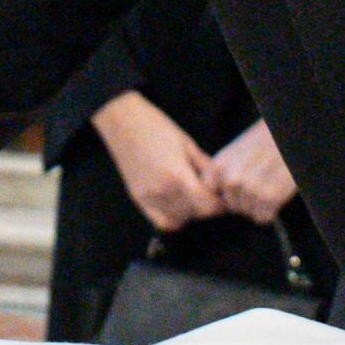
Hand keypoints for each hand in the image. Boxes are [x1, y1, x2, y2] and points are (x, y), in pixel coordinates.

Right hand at [88, 91, 223, 232]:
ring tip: (191, 196)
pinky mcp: (138, 199)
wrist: (123, 123)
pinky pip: (161, 221)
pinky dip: (172, 218)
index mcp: (178, 176)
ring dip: (190, 213)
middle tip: (208, 192)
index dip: (219, 204)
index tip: (222, 196)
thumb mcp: (188, 144)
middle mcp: (163, 192)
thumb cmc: (157, 128)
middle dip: (206, 206)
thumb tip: (219, 185)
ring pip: (179, 221)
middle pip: (195, 215)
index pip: (207, 206)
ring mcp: (148, 198)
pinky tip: (176, 204)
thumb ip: (206, 168)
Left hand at [207, 119, 296, 224]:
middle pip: (232, 206)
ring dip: (258, 204)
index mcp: (219, 167)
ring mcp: (250, 190)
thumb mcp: (235, 152)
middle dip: (245, 198)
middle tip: (261, 179)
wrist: (289, 136)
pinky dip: (271, 209)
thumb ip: (223, 173)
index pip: (214, 194)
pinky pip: (263, 217)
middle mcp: (231, 180)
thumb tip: (215, 195)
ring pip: (248, 213)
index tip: (240, 181)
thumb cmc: (265, 142)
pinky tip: (276, 190)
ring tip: (269, 181)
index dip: (228, 191)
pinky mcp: (269, 198)